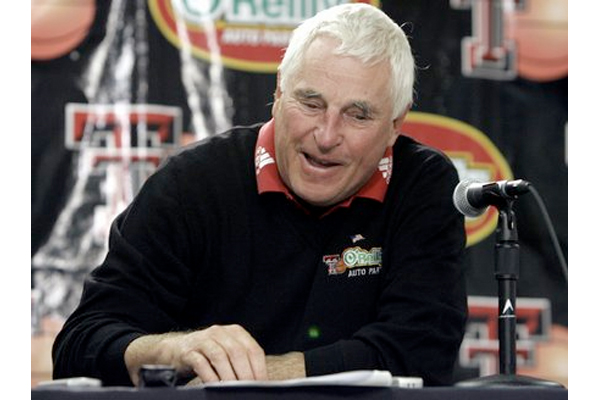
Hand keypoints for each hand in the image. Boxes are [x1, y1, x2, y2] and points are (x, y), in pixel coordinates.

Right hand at [125, 324, 266, 384]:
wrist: (175, 351)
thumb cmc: (207, 355)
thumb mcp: (227, 353)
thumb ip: (243, 362)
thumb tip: (260, 382)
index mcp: (235, 332)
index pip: (253, 350)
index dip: (259, 369)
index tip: (261, 385)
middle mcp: (220, 332)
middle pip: (237, 353)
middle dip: (245, 374)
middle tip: (247, 390)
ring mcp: (203, 340)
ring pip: (220, 357)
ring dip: (228, 376)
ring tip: (232, 391)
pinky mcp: (188, 351)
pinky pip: (201, 363)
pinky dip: (210, 377)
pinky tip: (214, 387)